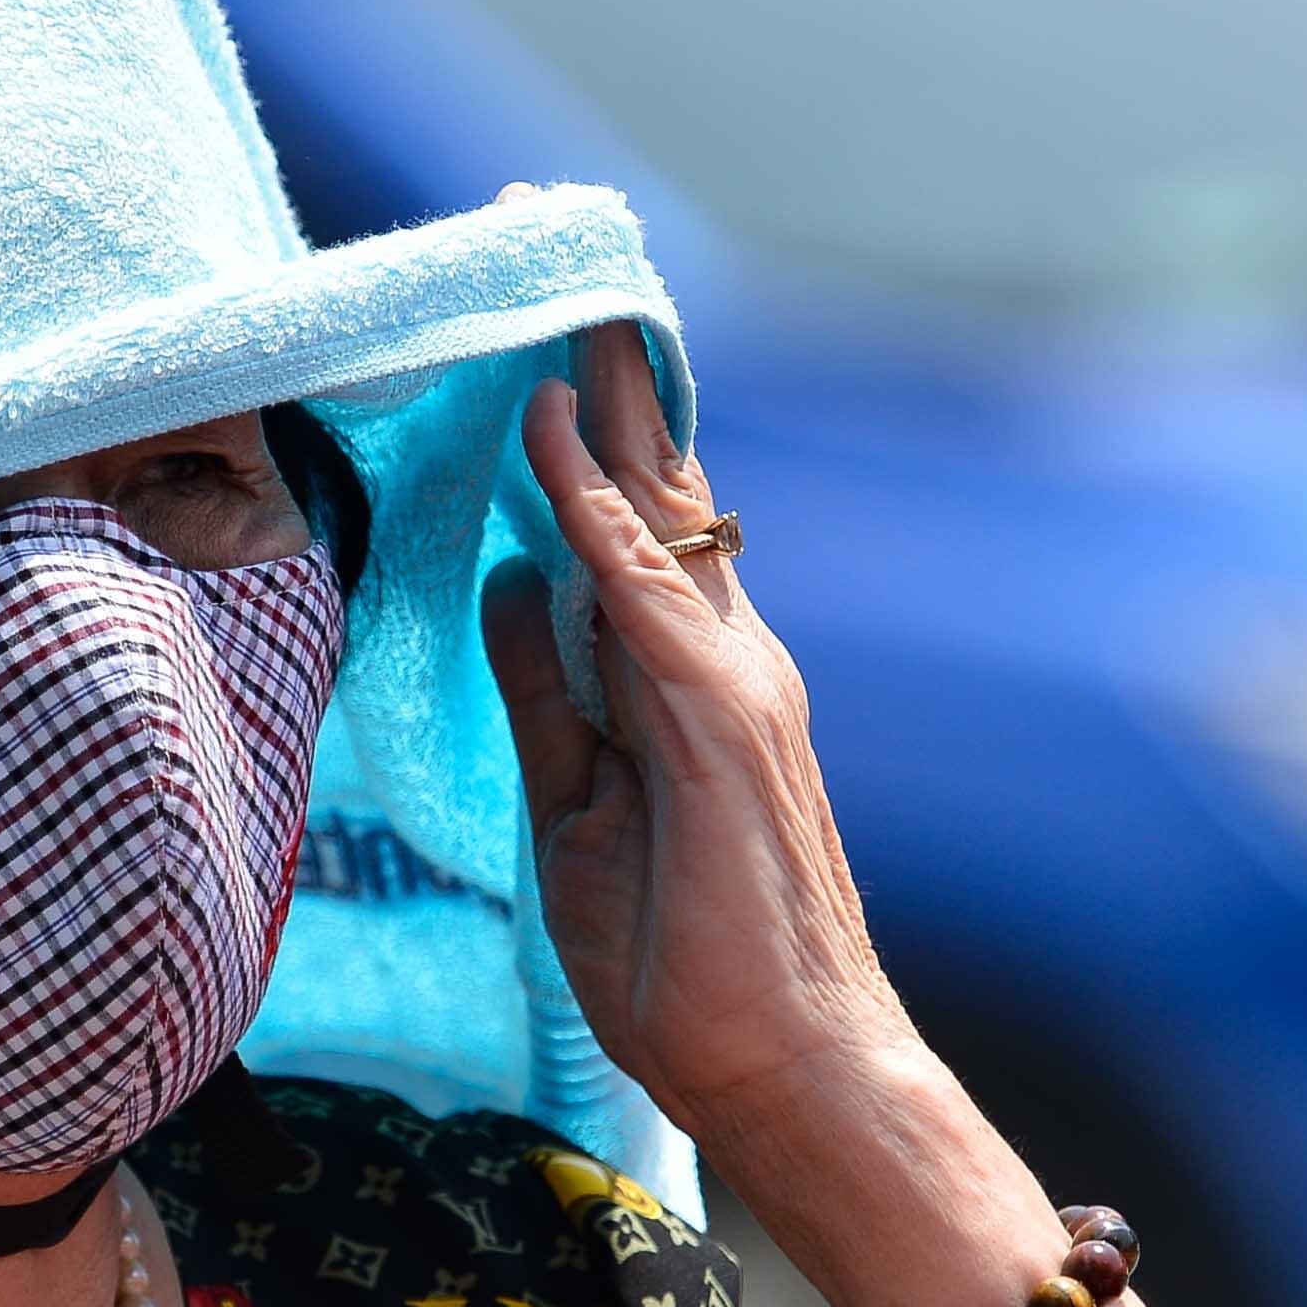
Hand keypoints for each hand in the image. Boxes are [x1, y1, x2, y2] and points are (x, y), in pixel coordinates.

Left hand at [483, 327, 930, 1147]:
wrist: (793, 1070)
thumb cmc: (689, 967)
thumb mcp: (575, 812)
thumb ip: (551, 693)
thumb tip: (512, 582)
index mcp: (687, 673)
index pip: (626, 515)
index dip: (578, 414)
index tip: (527, 317)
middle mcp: (723, 651)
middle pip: (653, 474)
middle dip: (596, 359)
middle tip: (536, 236)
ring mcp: (733, 677)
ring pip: (660, 500)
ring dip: (603, 390)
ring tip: (553, 279)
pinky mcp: (722, 720)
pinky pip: (649, 589)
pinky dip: (597, 505)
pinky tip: (553, 435)